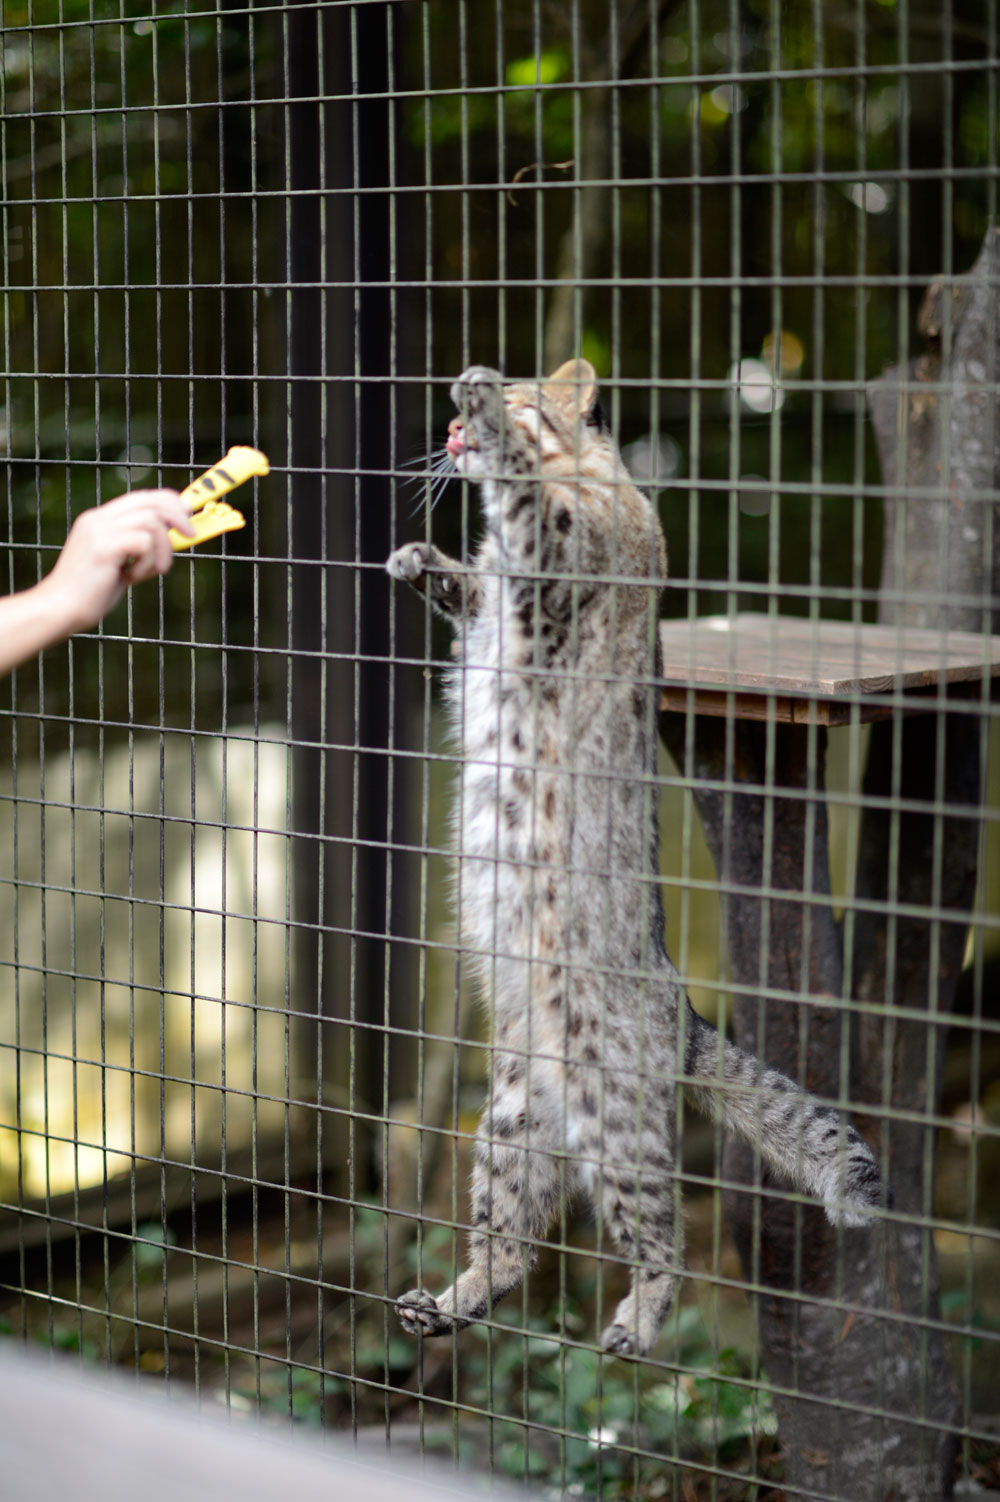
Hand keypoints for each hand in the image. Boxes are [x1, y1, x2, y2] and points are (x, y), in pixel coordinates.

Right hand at [36, 488, 193, 634]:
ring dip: (163, 549)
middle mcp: (98, 519)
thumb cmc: (91, 592)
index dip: (168, 502)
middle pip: (149, 501)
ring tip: (155, 571)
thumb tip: (172, 539)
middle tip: (191, 534)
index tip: (187, 514)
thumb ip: (140, 549)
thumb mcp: (121, 564)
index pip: (141, 497)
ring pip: (151, 521)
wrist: (61, 608)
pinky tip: (134, 577)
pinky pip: (144, 542)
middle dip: (177, 516)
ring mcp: (99, 530)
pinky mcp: (103, 547)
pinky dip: (149, 561)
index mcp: (100, 519)